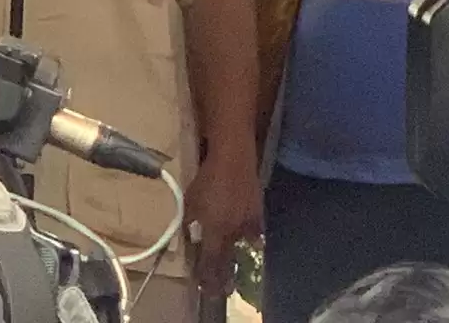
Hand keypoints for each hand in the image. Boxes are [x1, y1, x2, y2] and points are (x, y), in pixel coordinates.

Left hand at [185, 148, 262, 294]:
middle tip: (223, 289)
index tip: (205, 287)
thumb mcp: (190, 201)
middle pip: (227, 260)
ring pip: (240, 246)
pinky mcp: (258, 213)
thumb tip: (190, 238)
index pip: (210, 261)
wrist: (233, 158)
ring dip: (234, 256)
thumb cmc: (207, 178)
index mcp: (214, 230)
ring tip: (233, 268)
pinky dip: (251, 238)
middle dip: (223, 276)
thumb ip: (189, 224)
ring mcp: (247, 224)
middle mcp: (232, 232)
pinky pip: (254, 233)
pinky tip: (251, 242)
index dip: (207, 276)